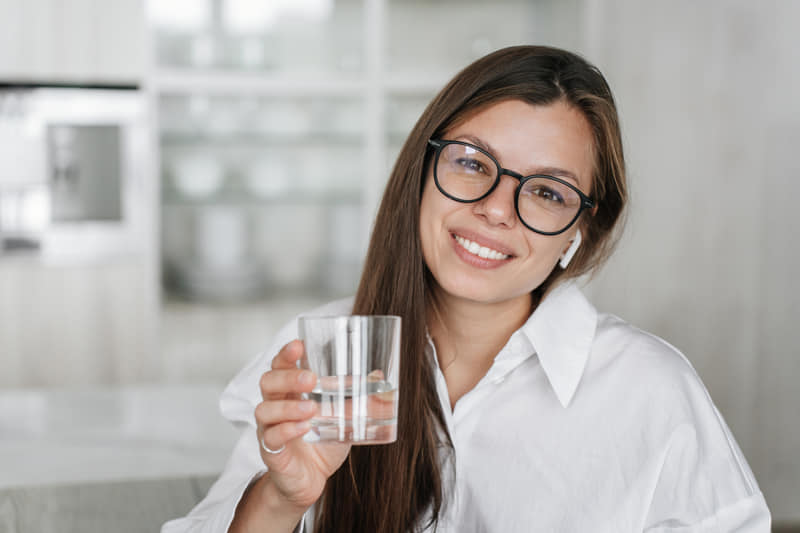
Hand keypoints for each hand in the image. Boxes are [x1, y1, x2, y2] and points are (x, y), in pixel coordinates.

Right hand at [255, 339, 350, 510]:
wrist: (310, 480)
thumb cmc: (323, 443)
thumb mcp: (345, 417)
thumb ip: (359, 397)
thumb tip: (379, 376)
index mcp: (290, 392)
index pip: (280, 366)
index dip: (285, 354)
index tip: (299, 344)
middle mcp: (275, 407)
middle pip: (268, 382)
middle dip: (288, 377)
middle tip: (311, 378)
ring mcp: (270, 429)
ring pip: (265, 409)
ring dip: (288, 406)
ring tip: (311, 408)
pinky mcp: (272, 453)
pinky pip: (271, 438)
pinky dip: (286, 431)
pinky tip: (303, 428)